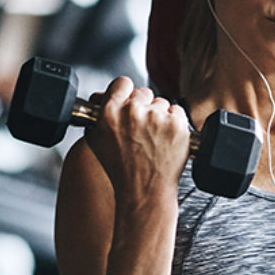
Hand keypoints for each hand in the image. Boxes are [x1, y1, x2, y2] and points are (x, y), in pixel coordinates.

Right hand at [84, 77, 190, 195]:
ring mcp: (157, 118)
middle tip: (143, 128)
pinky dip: (175, 123)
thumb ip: (99, 114)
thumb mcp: (96, 141)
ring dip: (160, 116)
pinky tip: (166, 139)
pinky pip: (178, 112)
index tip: (130, 100)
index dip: (126, 92)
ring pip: (162, 103)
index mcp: (110, 112)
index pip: (122, 83)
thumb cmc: (121, 170)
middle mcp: (133, 112)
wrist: (144, 191)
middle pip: (144, 92)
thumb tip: (101, 96)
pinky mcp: (177, 125)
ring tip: (154, 138)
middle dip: (144, 106)